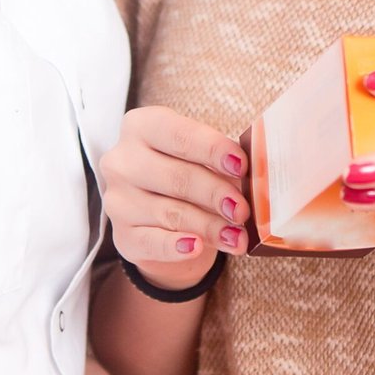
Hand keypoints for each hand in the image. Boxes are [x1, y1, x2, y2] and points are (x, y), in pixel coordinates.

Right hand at [99, 106, 250, 288]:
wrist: (160, 216)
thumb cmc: (186, 173)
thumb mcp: (201, 157)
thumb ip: (223, 162)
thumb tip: (257, 180)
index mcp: (142, 127)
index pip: (179, 135)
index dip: (212, 149)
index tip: (241, 165)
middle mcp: (122, 161)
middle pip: (176, 177)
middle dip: (215, 193)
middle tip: (243, 209)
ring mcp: (118, 200)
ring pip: (170, 213)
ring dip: (209, 226)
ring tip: (238, 237)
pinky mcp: (123, 236)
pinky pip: (153, 242)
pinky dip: (177, 246)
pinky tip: (197, 247)